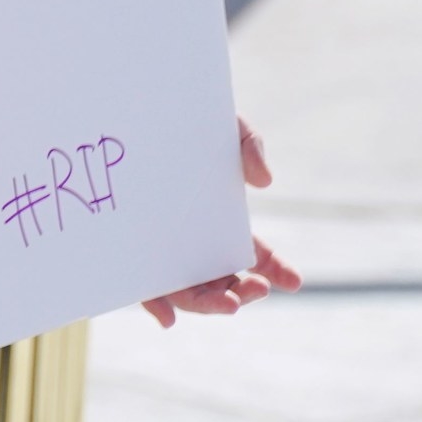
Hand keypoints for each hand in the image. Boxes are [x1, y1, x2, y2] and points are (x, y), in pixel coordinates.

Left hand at [144, 117, 300, 325]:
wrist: (128, 104)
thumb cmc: (180, 118)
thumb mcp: (222, 127)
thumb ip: (249, 145)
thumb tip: (264, 181)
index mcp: (218, 223)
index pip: (254, 257)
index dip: (275, 270)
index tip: (294, 281)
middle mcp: (191, 242)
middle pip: (224, 282)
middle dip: (245, 294)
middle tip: (258, 288)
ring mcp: (161, 250)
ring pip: (188, 291)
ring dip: (210, 304)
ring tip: (231, 303)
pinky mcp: (127, 251)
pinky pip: (141, 285)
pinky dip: (157, 305)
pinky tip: (167, 317)